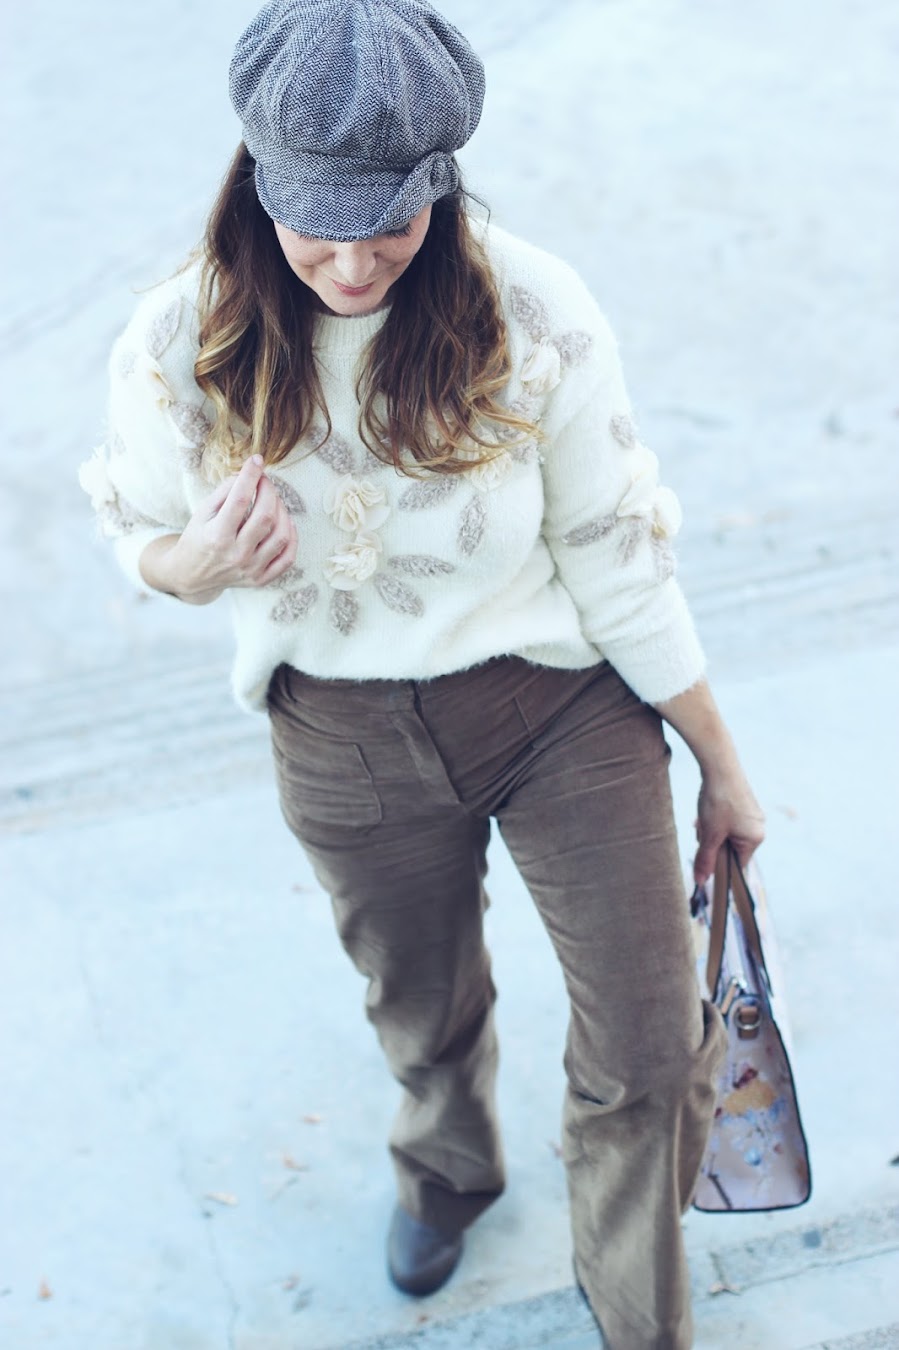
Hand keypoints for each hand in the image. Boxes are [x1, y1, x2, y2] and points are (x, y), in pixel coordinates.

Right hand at [144, 455, 297, 603]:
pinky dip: (291, 538)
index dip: (250, 476)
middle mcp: (236, 555)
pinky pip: (287, 559)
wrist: (192, 575)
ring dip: (283, 511)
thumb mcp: (202, 512)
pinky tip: (285, 523)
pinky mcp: (260, 580)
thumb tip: (247, 473)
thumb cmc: (198, 538)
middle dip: (269, 491)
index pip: (239, 500)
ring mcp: (250, 570)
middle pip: (265, 517)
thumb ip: (224, 492)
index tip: (256, 460)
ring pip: (281, 536)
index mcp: (217, 536)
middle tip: (265, 481)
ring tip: (274, 501)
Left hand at [693, 766, 765, 884]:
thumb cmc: (718, 801)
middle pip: (730, 848)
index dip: (719, 864)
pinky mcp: (744, 803)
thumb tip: (701, 882)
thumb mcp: (709, 834)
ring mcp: (752, 814)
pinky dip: (714, 819)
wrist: (720, 765)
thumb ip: (705, 860)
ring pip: (725, 833)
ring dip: (710, 830)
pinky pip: (727, 820)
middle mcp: (758, 826)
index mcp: (755, 838)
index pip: (737, 864)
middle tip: (702, 830)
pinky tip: (706, 809)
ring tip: (703, 817)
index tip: (705, 858)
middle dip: (712, 842)